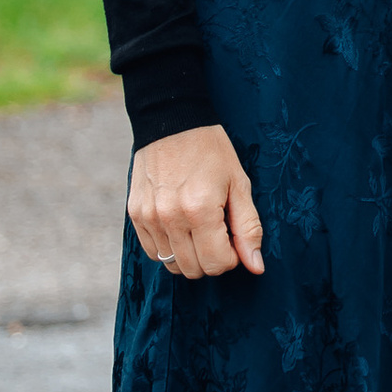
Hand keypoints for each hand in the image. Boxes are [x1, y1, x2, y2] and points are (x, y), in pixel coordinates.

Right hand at [127, 125, 263, 279]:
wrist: (172, 121)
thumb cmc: (211, 151)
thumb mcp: (239, 184)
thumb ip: (248, 228)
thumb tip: (256, 266)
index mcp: (200, 210)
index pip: (217, 264)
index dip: (232, 257)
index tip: (234, 238)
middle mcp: (170, 218)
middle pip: (194, 269)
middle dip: (212, 259)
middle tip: (219, 233)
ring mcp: (148, 217)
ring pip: (172, 264)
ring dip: (190, 255)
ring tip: (199, 228)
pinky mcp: (135, 214)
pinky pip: (152, 251)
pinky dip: (169, 247)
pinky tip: (180, 226)